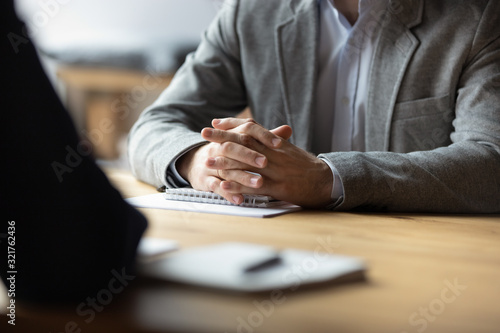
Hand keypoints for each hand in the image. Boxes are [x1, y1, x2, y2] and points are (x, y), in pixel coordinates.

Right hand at [177, 118, 291, 203]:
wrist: (198, 163)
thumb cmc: (229, 153)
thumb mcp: (244, 143)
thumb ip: (266, 138)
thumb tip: (288, 129)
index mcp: (231, 135)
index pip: (246, 129)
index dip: (263, 135)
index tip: (279, 143)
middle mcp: (219, 147)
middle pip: (234, 148)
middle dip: (250, 155)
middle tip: (265, 162)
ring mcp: (212, 164)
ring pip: (226, 169)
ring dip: (243, 177)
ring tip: (259, 183)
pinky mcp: (206, 180)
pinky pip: (216, 187)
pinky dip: (228, 193)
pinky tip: (240, 200)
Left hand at [207, 118, 332, 207]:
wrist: (326, 181)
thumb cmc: (305, 165)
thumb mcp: (289, 149)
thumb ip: (272, 141)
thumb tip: (256, 133)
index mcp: (276, 143)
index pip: (251, 128)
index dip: (232, 124)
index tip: (216, 122)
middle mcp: (274, 153)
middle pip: (245, 141)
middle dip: (222, 137)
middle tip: (204, 133)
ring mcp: (276, 171)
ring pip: (247, 163)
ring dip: (225, 161)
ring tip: (207, 160)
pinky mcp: (279, 188)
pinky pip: (255, 186)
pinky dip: (238, 185)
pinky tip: (224, 185)